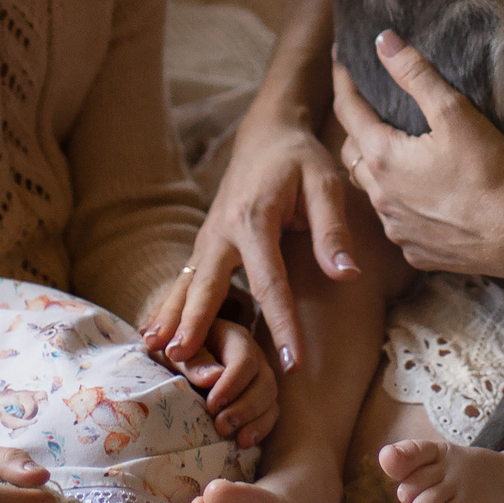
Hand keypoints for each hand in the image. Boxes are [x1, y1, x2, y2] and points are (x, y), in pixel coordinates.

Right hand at [141, 110, 358, 372]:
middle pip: (209, 286)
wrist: (268, 134)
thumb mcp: (325, 184)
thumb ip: (332, 230)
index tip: (291, 363)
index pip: (271, 281)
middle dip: (201, 327)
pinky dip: (171, 308)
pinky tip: (157, 338)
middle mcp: (223, 230)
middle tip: (191, 368)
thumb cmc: (301, 160)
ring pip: (189, 286)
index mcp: (255, 217)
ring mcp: (209, 238)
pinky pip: (186, 281)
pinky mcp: (205, 244)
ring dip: (175, 322)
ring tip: (162, 359)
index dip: (282, 324)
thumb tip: (347, 276)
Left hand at [161, 319, 279, 448]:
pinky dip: (261, 427)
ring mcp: (258, 377)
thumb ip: (193, 361)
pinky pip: (270, 412)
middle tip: (222, 426)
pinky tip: (244, 442)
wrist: (170, 362)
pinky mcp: (258, 398)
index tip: (211, 406)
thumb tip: (212, 377)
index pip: (245, 359)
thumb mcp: (176, 352)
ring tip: (234, 438)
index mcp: (233, 338)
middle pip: (264, 380)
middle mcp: (252, 356)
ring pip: (269, 397)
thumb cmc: (171, 354)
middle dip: (246, 407)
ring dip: (254, 419)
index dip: (233, 385)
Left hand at [333, 31, 503, 278]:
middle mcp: (379, 196)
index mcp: (383, 157)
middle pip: (352, 153)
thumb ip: (416, 75)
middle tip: (366, 109)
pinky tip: (421, 197)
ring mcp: (396, 227)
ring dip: (376, 168)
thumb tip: (383, 42)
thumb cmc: (486, 172)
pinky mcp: (416, 250)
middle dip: (354, 128)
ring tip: (394, 153)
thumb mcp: (454, 113)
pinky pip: (397, 220)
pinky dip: (401, 202)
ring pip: (372, 191)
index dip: (343, 82)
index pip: (349, 111)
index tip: (340, 60)